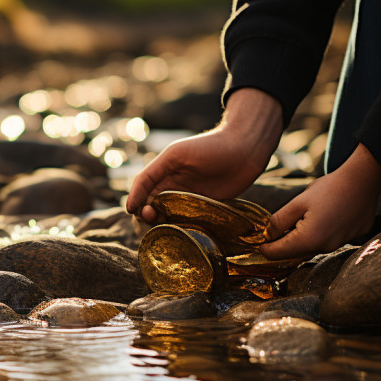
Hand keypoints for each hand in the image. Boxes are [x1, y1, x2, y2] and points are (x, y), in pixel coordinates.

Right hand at [126, 88, 282, 221]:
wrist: (247, 148)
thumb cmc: (211, 146)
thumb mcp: (176, 155)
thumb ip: (152, 174)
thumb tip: (134, 203)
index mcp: (164, 172)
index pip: (142, 190)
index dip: (136, 202)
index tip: (135, 213)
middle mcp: (175, 186)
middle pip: (153, 206)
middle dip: (147, 216)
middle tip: (152, 222)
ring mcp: (190, 198)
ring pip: (169, 216)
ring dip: (164, 225)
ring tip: (165, 230)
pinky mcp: (206, 207)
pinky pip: (189, 222)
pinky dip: (183, 229)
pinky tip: (182, 234)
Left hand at [260, 143, 380, 259]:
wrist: (363, 179)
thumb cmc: (329, 188)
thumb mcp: (297, 202)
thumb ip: (279, 222)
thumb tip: (267, 236)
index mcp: (309, 239)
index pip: (278, 253)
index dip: (265, 248)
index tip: (257, 243)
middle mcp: (326, 247)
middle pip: (295, 253)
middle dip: (283, 244)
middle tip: (273, 232)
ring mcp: (340, 244)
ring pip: (312, 247)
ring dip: (302, 239)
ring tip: (300, 220)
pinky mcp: (352, 237)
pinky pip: (329, 241)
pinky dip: (320, 234)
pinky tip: (322, 217)